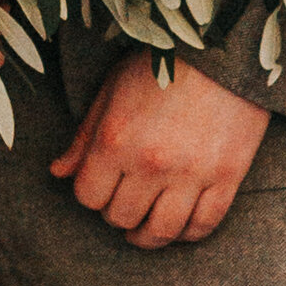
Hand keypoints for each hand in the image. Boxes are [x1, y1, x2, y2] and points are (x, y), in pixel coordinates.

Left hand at [50, 55, 267, 248]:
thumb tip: (58, 172)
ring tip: (147, 229)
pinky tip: (181, 225)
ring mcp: (191, 174)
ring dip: (149, 236)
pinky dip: (189, 233)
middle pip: (122, 218)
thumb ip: (85, 136)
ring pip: (161, 232)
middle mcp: (150, 164)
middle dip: (118, 214)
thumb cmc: (164, 64)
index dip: (92, 195)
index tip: (102, 187)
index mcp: (115, 140)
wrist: (227, 49)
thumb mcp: (113, 89)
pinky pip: (203, 225)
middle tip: (127, 202)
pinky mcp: (227, 178)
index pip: (88, 197)